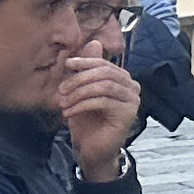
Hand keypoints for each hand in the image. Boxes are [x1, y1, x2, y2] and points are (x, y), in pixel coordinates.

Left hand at [59, 56, 141, 174]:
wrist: (92, 151)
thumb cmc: (86, 122)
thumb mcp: (82, 93)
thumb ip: (86, 71)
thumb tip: (93, 42)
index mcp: (122, 80)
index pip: (105, 63)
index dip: (86, 61)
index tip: (68, 64)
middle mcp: (132, 87)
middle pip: (105, 72)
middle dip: (79, 79)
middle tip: (60, 91)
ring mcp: (132, 100)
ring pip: (104, 86)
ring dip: (79, 93)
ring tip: (63, 104)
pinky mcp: (128, 113)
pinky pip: (104, 101)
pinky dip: (82, 104)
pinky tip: (69, 113)